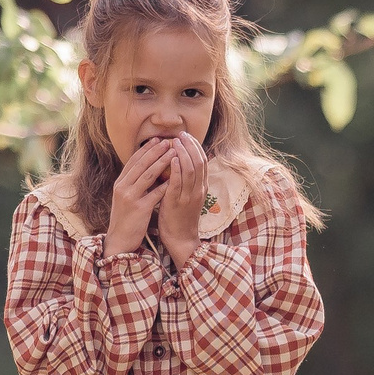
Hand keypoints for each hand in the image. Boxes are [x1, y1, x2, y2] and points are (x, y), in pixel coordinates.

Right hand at [104, 138, 173, 257]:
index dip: (146, 149)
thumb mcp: (126, 198)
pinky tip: (176, 176)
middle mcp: (122, 187)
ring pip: (148, 175)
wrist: (119, 240)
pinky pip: (155, 193)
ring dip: (162, 162)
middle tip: (168, 141)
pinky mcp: (139, 209)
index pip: (133, 161)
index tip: (157, 139)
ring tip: (173, 152)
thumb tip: (149, 169)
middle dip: (155, 151)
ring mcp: (130, 197)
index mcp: (120, 183)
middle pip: (140, 164)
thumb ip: (135, 184)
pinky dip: (166, 184)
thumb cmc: (126, 220)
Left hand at [154, 135, 207, 267]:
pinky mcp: (177, 202)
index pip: (203, 161)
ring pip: (191, 169)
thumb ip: (188, 182)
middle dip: (190, 145)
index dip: (195, 146)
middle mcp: (199, 190)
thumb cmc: (181, 218)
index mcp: (202, 188)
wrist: (181, 240)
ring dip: (182, 153)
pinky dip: (176, 168)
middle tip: (180, 134)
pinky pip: (178, 182)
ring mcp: (189, 196)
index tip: (187, 136)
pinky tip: (170, 158)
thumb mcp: (189, 198)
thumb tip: (182, 164)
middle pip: (199, 162)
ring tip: (174, 141)